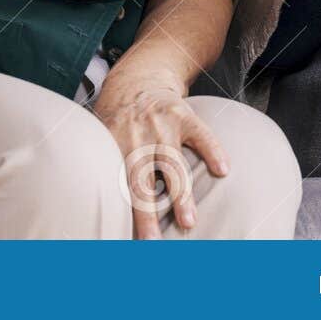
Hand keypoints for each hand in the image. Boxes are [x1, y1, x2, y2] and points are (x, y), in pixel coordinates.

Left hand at [92, 71, 226, 238]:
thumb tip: (98, 209)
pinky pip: (200, 134)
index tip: (126, 239)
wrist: (139, 78)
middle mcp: (136, 136)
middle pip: (141, 181)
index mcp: (114, 146)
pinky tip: (222, 169)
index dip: (120, 212)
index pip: (117, 185)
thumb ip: (106, 166)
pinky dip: (212, 150)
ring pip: (172, 163)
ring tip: (187, 221)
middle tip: (152, 242)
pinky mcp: (183, 114)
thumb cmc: (120, 118)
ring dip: (180, 194)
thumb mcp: (104, 136)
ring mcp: (160, 125)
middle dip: (146, 213)